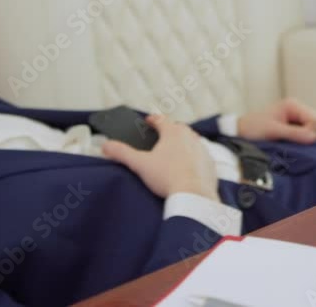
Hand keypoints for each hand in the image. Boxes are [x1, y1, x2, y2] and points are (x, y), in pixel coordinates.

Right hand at [102, 115, 218, 201]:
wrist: (194, 195)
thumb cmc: (167, 177)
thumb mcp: (140, 164)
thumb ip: (121, 153)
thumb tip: (105, 146)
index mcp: (173, 132)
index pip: (161, 119)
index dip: (153, 119)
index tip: (148, 121)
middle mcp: (190, 137)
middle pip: (178, 128)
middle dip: (169, 131)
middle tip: (160, 137)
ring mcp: (202, 150)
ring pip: (191, 141)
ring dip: (183, 143)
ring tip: (174, 151)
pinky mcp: (210, 164)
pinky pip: (201, 157)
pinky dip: (194, 158)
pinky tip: (188, 166)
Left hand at [237, 98, 315, 144]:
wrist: (240, 131)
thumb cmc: (253, 128)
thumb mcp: (273, 131)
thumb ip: (294, 133)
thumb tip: (314, 137)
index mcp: (293, 105)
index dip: (312, 132)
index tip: (300, 140)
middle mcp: (298, 109)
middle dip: (311, 135)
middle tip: (293, 142)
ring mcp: (297, 118)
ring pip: (315, 130)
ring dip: (306, 139)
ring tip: (290, 143)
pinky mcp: (295, 127)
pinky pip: (308, 134)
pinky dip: (303, 141)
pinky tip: (292, 144)